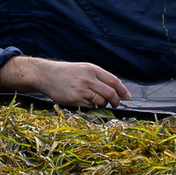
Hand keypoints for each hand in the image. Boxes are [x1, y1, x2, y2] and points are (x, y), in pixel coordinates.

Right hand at [0, 56, 131, 107]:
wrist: (48, 75)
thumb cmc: (68, 72)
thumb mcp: (84, 68)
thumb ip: (99, 76)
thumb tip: (116, 87)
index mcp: (93, 69)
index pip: (113, 81)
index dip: (122, 90)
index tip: (127, 97)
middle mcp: (89, 79)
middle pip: (110, 93)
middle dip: (116, 101)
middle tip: (116, 104)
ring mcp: (82, 90)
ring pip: (101, 101)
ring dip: (103, 104)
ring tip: (99, 102)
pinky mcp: (75, 99)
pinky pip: (90, 106)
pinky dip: (92, 106)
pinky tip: (88, 102)